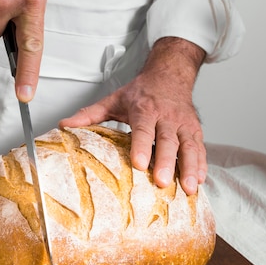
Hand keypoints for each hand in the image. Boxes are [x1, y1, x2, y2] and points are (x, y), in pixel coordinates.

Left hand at [60, 38, 206, 194]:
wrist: (170, 76)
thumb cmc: (140, 92)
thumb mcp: (113, 100)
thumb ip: (90, 114)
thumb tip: (64, 125)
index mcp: (144, 109)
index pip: (143, 128)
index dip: (142, 145)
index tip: (139, 164)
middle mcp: (166, 116)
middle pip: (167, 140)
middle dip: (166, 161)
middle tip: (162, 182)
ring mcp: (183, 124)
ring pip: (189, 146)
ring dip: (189, 167)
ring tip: (189, 188)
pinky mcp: (195, 131)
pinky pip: (201, 148)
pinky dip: (201, 165)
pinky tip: (199, 181)